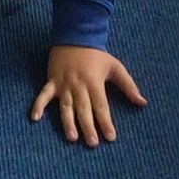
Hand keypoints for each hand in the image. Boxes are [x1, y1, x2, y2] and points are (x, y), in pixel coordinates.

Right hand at [29, 44, 146, 146]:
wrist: (74, 35)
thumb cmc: (96, 54)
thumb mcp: (115, 66)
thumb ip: (129, 85)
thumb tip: (143, 103)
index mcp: (94, 82)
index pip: (101, 106)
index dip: (105, 122)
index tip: (110, 138)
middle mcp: (78, 85)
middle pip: (84, 110)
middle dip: (88, 127)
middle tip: (92, 143)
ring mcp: (63, 84)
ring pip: (65, 107)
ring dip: (68, 122)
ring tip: (72, 138)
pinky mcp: (51, 81)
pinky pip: (43, 95)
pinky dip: (38, 106)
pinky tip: (35, 118)